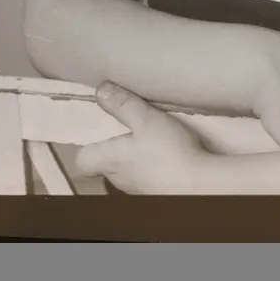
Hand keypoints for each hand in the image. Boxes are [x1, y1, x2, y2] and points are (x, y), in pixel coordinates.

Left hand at [73, 82, 209, 194]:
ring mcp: (136, 188)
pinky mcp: (155, 190)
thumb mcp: (146, 119)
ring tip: (145, 133)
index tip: (96, 127)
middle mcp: (118, 178)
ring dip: (131, 153)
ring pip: (124, 168)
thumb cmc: (167, 151)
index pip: (81, 160)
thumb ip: (122, 104)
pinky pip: (143, 174)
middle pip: (104, 162)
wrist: (198, 185)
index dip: (86, 144)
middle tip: (123, 122)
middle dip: (111, 144)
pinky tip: (163, 150)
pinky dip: (148, 162)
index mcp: (110, 160)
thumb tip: (99, 90)